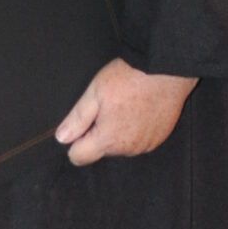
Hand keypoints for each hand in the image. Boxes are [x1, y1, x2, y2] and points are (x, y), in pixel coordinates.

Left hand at [55, 58, 195, 164]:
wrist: (165, 71)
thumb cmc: (129, 79)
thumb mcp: (95, 93)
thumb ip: (77, 119)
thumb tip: (62, 138)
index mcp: (108, 140)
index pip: (79, 157)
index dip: (75, 141)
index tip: (83, 123)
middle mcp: (127, 149)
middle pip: (101, 150)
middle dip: (98, 133)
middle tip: (107, 107)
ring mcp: (145, 145)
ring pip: (121, 146)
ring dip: (118, 132)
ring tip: (125, 106)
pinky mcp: (159, 138)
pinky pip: (139, 141)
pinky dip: (136, 129)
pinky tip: (139, 109)